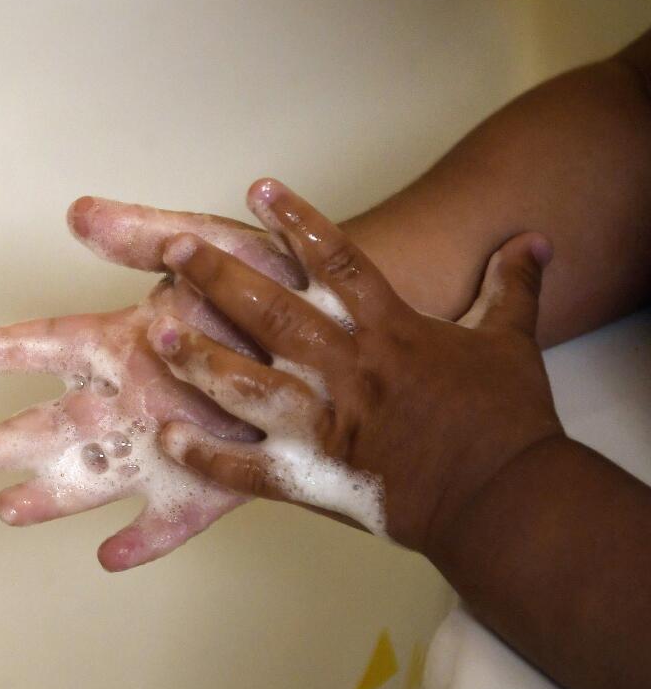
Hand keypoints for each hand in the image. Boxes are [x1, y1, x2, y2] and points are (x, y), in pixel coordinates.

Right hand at [0, 203, 303, 570]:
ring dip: (57, 492)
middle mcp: (139, 395)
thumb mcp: (207, 245)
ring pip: (102, 472)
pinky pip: (177, 514)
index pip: (53, 343)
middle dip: (15, 436)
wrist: (340, 326)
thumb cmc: (268, 280)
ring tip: (10, 508)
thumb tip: (79, 214)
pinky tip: (111, 556)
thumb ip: (145, 237)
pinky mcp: (217, 478)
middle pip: (63, 420)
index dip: (4, 349)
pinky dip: (147, 538)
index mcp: (128, 341)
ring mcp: (173, 439)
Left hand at [146, 178, 563, 551]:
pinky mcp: (312, 478)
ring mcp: (325, 426)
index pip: (338, 261)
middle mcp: (349, 371)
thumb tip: (533, 241)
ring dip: (199, 358)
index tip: (258, 188)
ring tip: (156, 333)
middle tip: (176, 250)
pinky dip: (205, 455)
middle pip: (273, 314)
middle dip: (220, 279)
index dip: (296, 220)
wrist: (506, 501)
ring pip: (247, 385)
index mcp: (391, 333)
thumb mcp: (513, 343)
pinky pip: (245, 468)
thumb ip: (513, 287)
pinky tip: (168, 436)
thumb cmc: (508, 423)